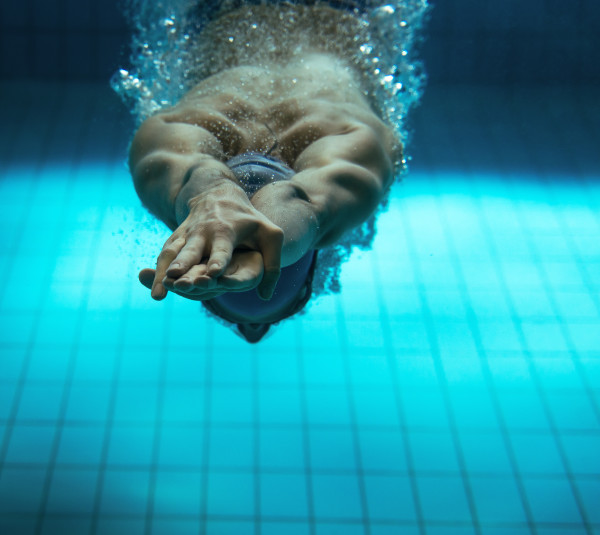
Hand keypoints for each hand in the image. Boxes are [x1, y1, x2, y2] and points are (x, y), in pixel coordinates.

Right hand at [143, 181, 283, 300]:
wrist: (219, 194)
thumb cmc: (250, 220)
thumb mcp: (270, 235)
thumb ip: (273, 264)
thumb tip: (266, 296)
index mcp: (227, 231)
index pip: (222, 249)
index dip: (218, 260)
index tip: (214, 273)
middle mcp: (204, 232)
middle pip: (191, 250)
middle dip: (184, 264)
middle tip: (175, 279)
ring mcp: (187, 234)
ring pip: (173, 253)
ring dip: (164, 271)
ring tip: (158, 293)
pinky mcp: (177, 238)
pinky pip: (165, 254)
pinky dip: (156, 270)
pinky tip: (151, 287)